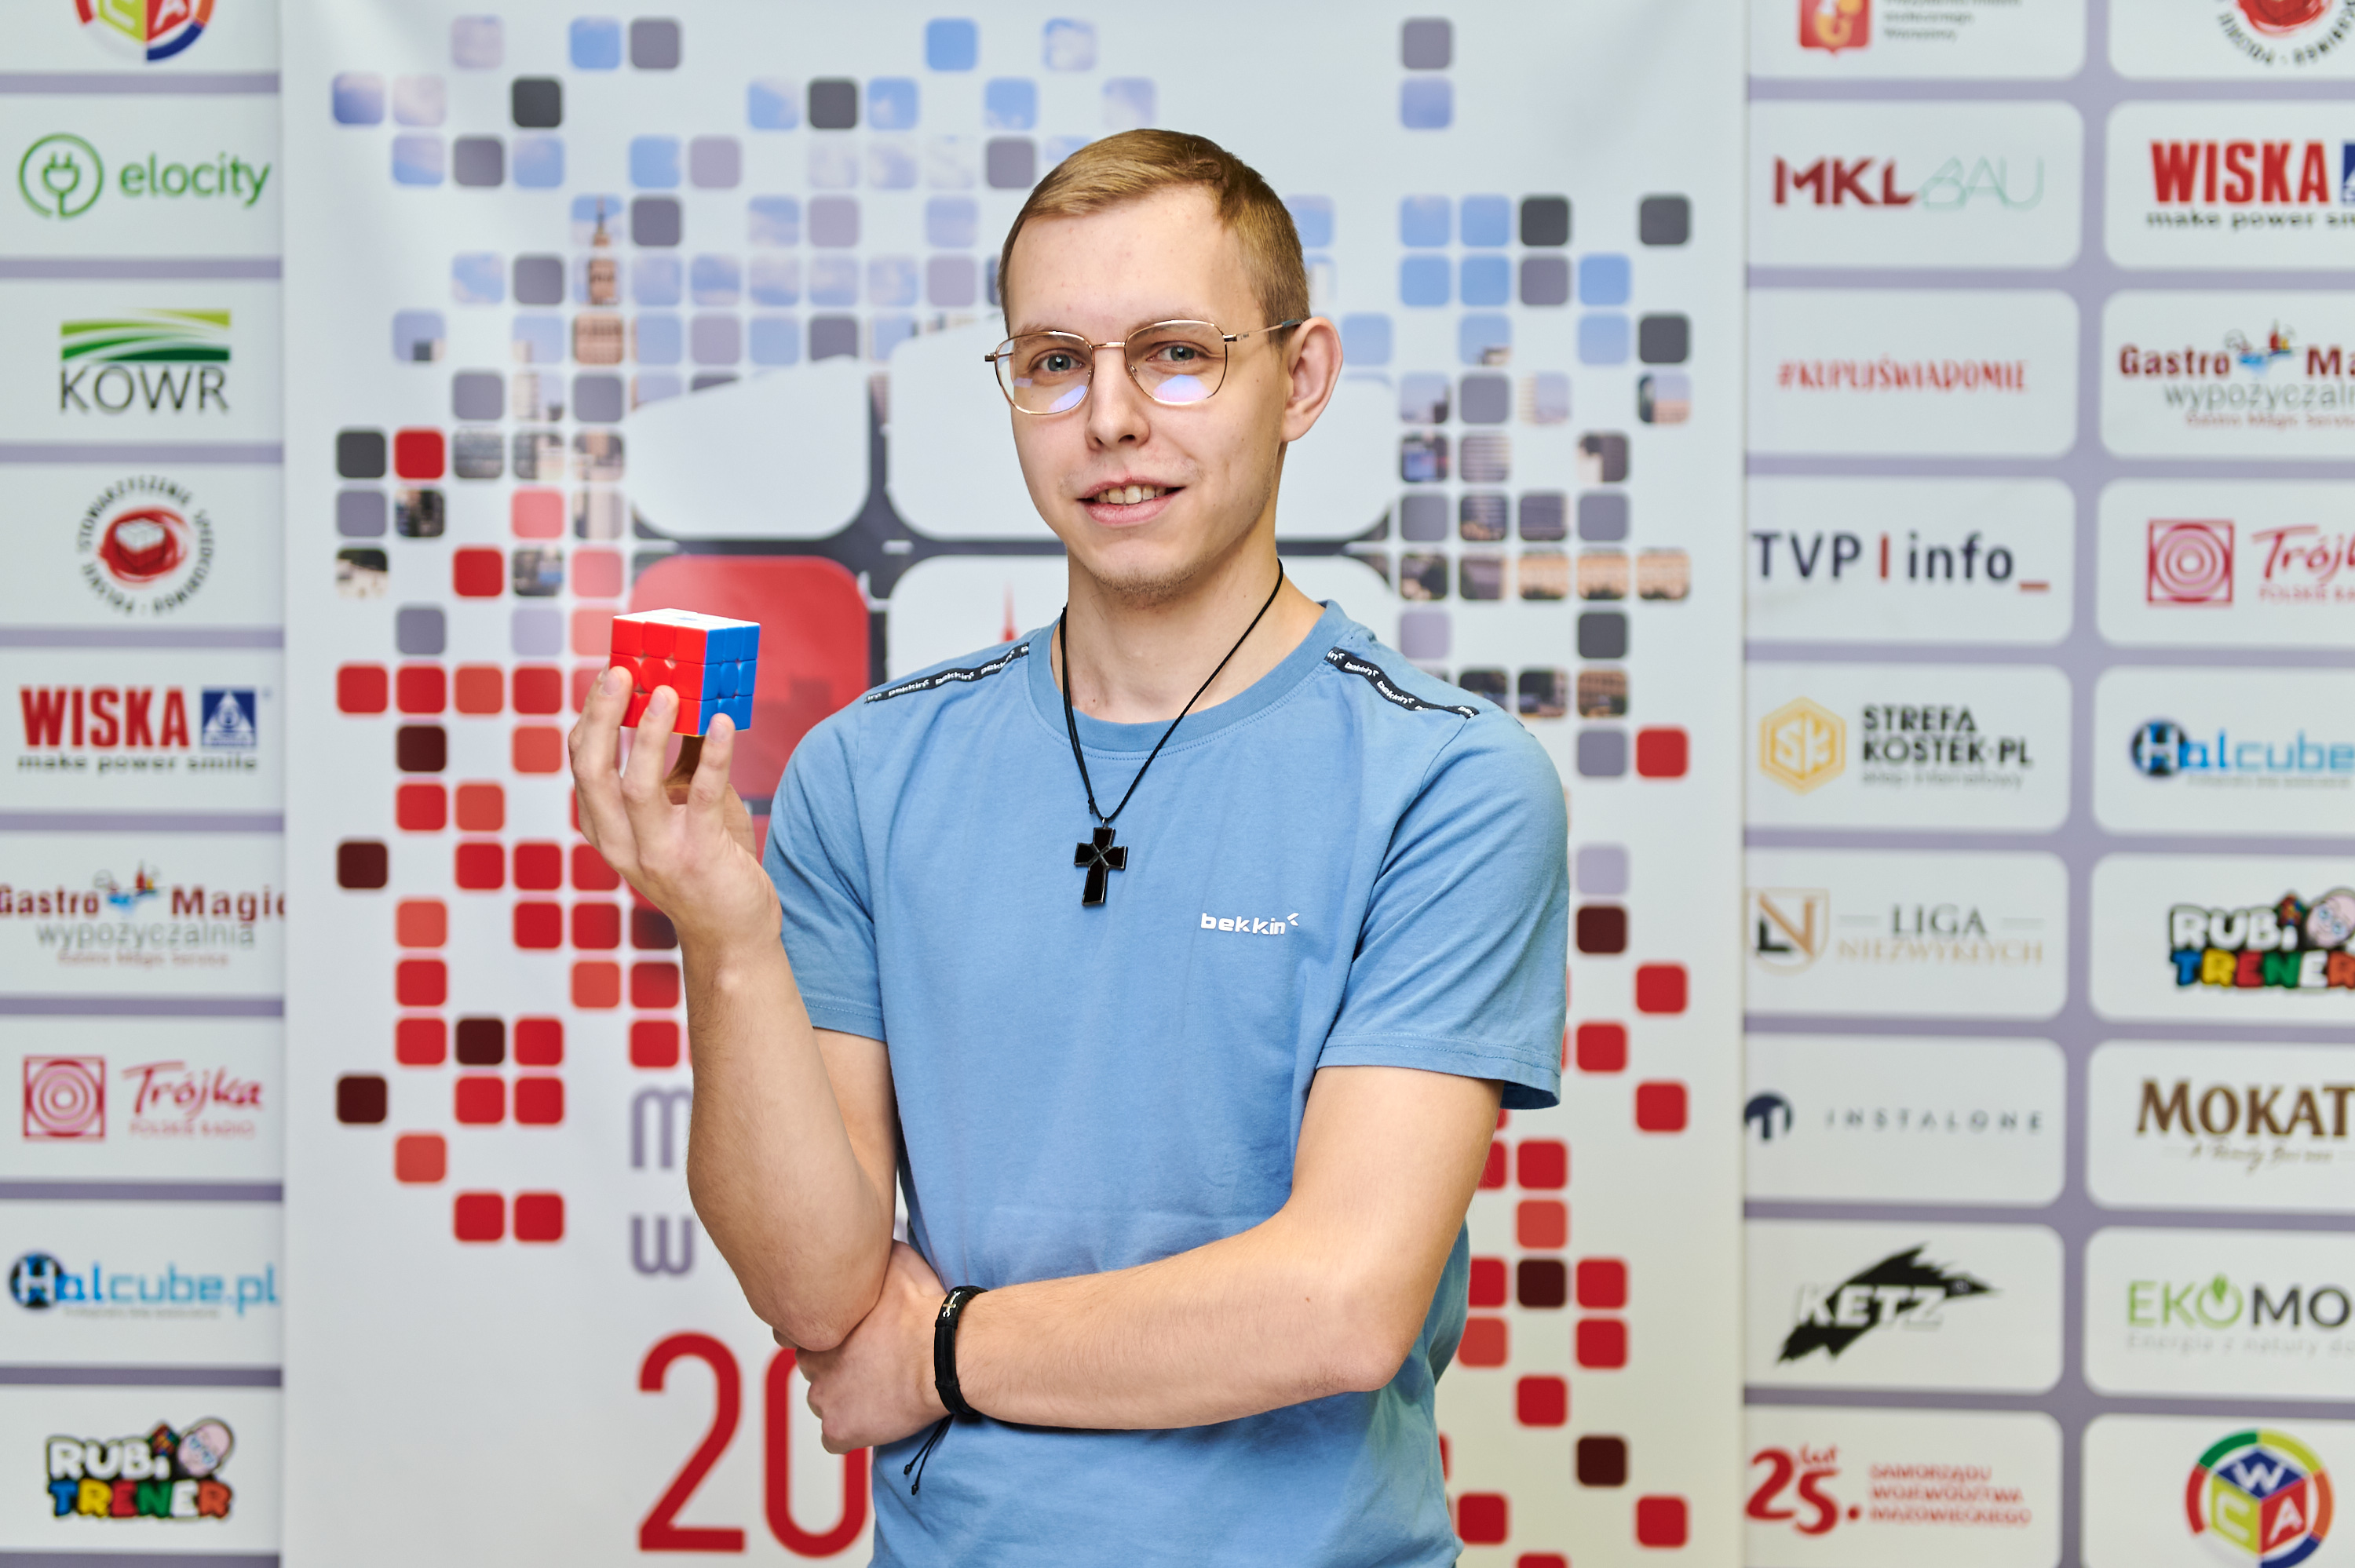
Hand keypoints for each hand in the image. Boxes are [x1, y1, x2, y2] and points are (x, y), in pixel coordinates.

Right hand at [568, 669, 774, 953]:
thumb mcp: (684, 809)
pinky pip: (704, 798)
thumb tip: (688, 700)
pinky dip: (714, 757)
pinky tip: (724, 725)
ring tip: (668, 693)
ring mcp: (657, 854)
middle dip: (602, 718)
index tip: (609, 673)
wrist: (733, 933)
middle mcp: (621, 844)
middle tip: (622, 672)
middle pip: (593, 772)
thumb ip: (681, 761)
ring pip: (635, 787)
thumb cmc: (710, 863)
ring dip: (649, 734)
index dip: (591, 716)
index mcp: (606, 829)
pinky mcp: (700, 857)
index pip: (582, 765)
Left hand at [792, 1242, 948, 1452]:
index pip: (798, 1330)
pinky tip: (875, 1417)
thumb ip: (869, 1255)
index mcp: (820, 1324)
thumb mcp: (894, 1259)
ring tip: (876, 1389)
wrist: (945, 1353)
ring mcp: (824, 1397)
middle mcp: (812, 1361)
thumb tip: (863, 1240)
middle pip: (811, 1365)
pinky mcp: (841, 1429)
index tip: (850, 1334)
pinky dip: (851, 1430)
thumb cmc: (924, 1308)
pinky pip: (835, 1437)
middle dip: (833, 1363)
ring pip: (822, 1400)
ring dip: (842, 1396)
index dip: (826, 1332)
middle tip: (868, 1359)